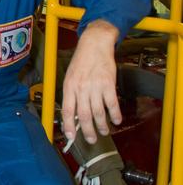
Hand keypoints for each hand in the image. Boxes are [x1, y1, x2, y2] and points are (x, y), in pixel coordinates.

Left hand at [61, 19, 120, 144]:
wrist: (94, 45)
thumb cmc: (81, 61)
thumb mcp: (70, 77)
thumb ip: (71, 94)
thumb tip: (73, 115)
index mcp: (69, 87)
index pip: (67, 111)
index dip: (68, 126)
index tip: (71, 137)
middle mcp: (81, 88)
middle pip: (84, 115)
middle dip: (88, 131)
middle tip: (91, 139)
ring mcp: (95, 87)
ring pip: (98, 112)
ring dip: (102, 125)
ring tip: (104, 132)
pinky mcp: (108, 84)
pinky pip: (112, 104)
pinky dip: (115, 114)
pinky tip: (117, 120)